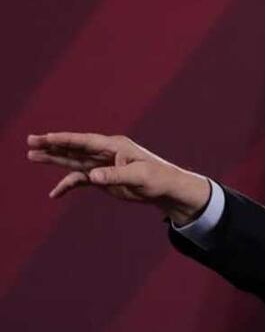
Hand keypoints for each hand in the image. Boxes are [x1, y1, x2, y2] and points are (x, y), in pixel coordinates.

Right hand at [27, 132, 210, 225]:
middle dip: (52, 145)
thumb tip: (92, 176)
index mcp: (115, 146)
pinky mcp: (103, 179)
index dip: (65, 139)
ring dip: (53, 159)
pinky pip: (81, 180)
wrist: (168, 189)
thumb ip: (115, 175)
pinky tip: (55, 194)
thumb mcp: (140, 177)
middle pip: (74, 147)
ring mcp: (102, 166)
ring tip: (31, 156)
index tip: (46, 137)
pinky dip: (67, 186)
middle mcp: (105, 153)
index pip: (85, 141)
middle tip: (30, 141)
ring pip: (73, 161)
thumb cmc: (159, 178)